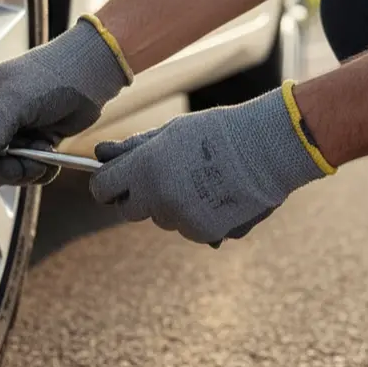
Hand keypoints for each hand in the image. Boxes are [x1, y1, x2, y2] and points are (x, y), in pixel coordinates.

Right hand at [0, 16, 132, 196]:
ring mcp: (7, 132)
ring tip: (38, 159)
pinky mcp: (29, 143)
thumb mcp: (14, 100)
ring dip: (19, 172)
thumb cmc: (49, 75)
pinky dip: (36, 172)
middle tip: (14, 168)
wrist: (90, 76)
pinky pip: (23, 171)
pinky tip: (49, 160)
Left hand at [88, 82, 336, 246]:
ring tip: (200, 180)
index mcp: (144, 169)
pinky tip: (215, 195)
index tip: (113, 180)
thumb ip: (132, 148)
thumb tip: (98, 153)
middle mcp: (158, 198)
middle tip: (162, 177)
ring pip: (161, 219)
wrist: (269, 147)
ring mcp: (181, 219)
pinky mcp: (204, 234)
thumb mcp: (169, 133)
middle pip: (128, 210)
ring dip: (170, 205)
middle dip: (138, 197)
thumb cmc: (216, 133)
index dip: (106, 183)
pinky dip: (195, 217)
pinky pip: (186, 229)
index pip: (102, 188)